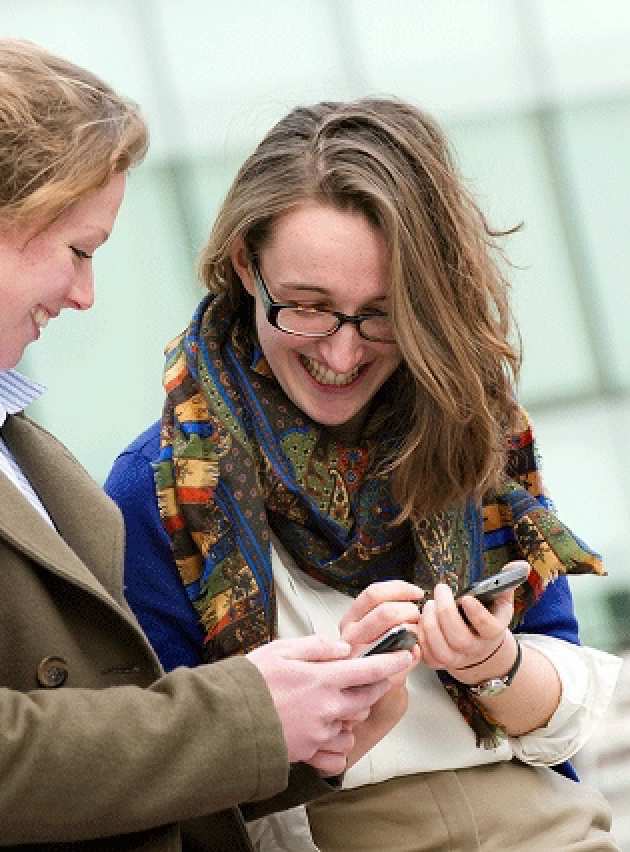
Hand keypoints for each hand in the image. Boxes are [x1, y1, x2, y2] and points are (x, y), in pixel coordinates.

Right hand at [246, 635, 411, 765]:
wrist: (226, 720)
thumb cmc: (251, 680)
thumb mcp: (282, 649)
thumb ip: (317, 646)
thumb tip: (344, 648)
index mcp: (323, 679)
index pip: (370, 670)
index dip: (392, 663)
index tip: (408, 656)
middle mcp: (328, 708)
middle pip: (367, 699)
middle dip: (373, 688)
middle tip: (368, 678)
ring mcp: (319, 732)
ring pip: (352, 725)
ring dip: (352, 714)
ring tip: (332, 703)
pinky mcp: (309, 751)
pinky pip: (336, 747)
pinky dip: (336, 737)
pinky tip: (321, 726)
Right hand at [339, 580, 422, 686]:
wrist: (368, 687)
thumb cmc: (374, 652)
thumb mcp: (370, 627)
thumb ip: (386, 609)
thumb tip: (414, 595)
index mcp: (350, 618)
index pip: (373, 593)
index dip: (400, 589)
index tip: (417, 593)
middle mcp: (350, 634)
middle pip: (387, 611)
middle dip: (410, 611)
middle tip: (417, 618)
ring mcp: (361, 655)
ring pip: (398, 631)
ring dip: (415, 630)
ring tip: (416, 634)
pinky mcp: (376, 674)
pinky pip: (404, 655)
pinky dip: (415, 651)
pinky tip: (414, 652)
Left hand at [417, 581, 513, 673]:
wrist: (481, 650)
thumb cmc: (488, 618)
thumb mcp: (501, 602)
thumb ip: (507, 581)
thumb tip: (521, 564)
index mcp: (492, 632)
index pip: (488, 628)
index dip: (477, 614)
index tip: (466, 597)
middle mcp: (475, 648)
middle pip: (459, 638)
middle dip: (446, 612)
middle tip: (441, 590)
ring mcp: (456, 658)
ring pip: (440, 649)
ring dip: (430, 624)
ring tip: (428, 604)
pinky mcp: (439, 662)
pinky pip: (426, 655)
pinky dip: (419, 637)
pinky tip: (419, 619)